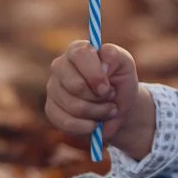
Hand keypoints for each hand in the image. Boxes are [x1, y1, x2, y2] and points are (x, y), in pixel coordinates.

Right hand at [45, 41, 154, 158]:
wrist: (117, 108)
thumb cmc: (120, 82)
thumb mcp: (125, 65)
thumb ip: (115, 56)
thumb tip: (103, 61)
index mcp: (78, 50)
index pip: (80, 54)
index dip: (95, 74)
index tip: (107, 88)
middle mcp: (60, 66)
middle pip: (75, 85)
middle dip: (99, 97)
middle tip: (110, 97)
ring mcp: (53, 88)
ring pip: (73, 106)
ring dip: (97, 112)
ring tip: (108, 110)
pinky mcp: (51, 110)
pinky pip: (66, 122)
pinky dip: (86, 127)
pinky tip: (95, 123)